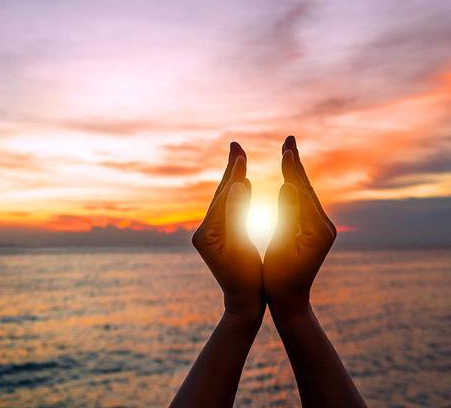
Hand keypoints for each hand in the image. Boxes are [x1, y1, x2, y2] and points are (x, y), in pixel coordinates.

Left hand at [192, 142, 263, 320]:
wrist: (243, 304)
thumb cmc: (245, 279)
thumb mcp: (240, 247)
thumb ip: (236, 215)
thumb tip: (237, 185)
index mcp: (207, 233)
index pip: (221, 197)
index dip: (232, 174)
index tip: (240, 152)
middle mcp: (205, 231)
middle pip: (220, 194)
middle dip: (230, 170)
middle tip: (235, 145)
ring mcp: (212, 234)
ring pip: (225, 200)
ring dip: (233, 179)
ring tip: (239, 160)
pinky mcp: (220, 237)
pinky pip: (230, 209)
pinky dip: (237, 194)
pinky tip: (243, 185)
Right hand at [264, 136, 336, 317]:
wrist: (291, 301)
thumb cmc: (280, 280)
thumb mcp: (281, 248)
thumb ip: (286, 217)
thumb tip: (288, 186)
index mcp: (318, 230)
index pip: (303, 192)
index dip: (293, 169)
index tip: (286, 148)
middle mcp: (324, 226)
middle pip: (308, 189)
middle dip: (296, 164)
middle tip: (289, 139)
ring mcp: (321, 228)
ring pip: (306, 194)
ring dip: (296, 173)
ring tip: (288, 152)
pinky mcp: (314, 231)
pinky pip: (303, 203)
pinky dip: (295, 187)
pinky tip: (289, 178)